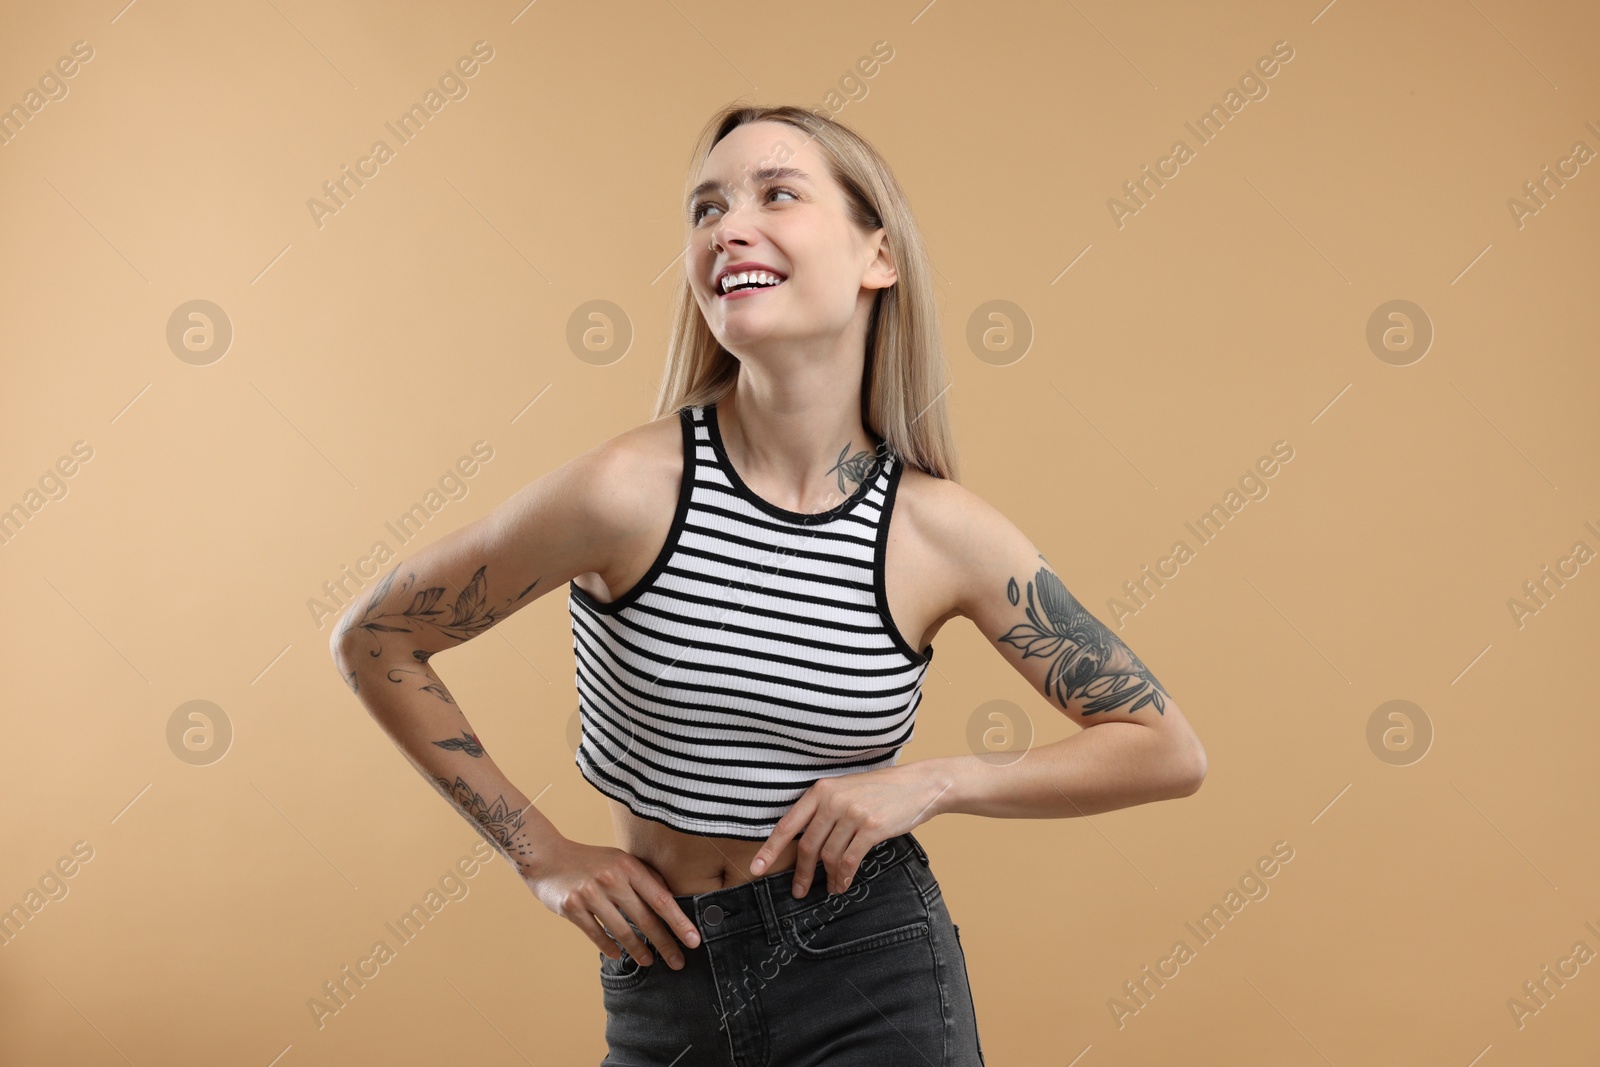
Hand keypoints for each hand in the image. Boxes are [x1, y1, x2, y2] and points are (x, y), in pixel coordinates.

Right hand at [520, 837, 700, 968]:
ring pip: (621, 930)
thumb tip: (671, 901)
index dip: (679, 922)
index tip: (694, 940)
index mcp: (628, 865)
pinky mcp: (572, 907)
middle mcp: (612, 878)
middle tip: (678, 962)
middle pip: (645, 918)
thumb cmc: (590, 861)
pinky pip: (596, 933)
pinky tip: (618, 954)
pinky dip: (608, 946)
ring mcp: (591, 893)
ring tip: (649, 962)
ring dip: (638, 950)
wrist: (546, 856)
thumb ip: (643, 877)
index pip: (661, 899)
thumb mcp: (619, 859)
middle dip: (664, 944)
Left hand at [749, 762, 952, 897]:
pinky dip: (844, 877)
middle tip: (798, 890)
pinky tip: (843, 884)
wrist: (919, 785)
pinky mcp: (871, 827)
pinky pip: (849, 860)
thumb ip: (824, 810)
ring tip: (831, 888)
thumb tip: (806, 846)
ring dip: (827, 878)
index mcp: (821, 789)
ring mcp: (852, 813)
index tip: (756, 868)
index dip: (770, 848)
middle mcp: (833, 800)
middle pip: (807, 846)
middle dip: (800, 873)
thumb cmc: (881, 791)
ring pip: (829, 856)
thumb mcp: (846, 791)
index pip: (788, 824)